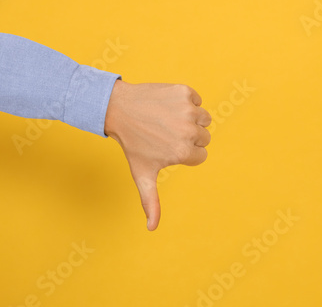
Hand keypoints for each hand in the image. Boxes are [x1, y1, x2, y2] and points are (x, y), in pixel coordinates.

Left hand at [104, 80, 211, 230]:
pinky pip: (197, 99)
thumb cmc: (132, 144)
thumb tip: (152, 229)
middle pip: (204, 137)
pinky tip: (166, 105)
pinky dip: (186, 101)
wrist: (118, 109)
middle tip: (164, 133)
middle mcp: (189, 131)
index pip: (200, 155)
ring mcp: (188, 109)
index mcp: (184, 153)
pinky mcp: (185, 91)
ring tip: (166, 119)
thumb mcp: (142, 174)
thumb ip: (151, 202)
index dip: (183, 152)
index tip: (165, 146)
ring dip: (190, 119)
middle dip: (188, 136)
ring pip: (204, 118)